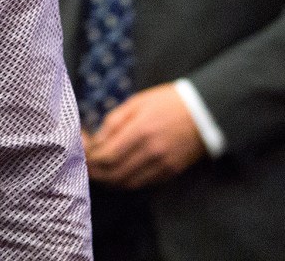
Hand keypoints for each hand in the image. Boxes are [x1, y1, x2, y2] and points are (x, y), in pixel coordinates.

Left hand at [82, 84, 205, 189]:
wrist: (203, 113)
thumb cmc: (166, 102)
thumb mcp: (137, 102)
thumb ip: (114, 121)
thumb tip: (96, 139)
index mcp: (140, 130)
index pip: (107, 155)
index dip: (90, 155)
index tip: (81, 147)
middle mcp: (151, 152)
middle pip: (113, 173)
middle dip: (94, 170)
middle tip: (82, 162)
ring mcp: (162, 165)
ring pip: (126, 183)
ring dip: (106, 179)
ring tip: (95, 169)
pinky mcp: (169, 173)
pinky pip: (141, 183)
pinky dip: (124, 182)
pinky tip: (115, 173)